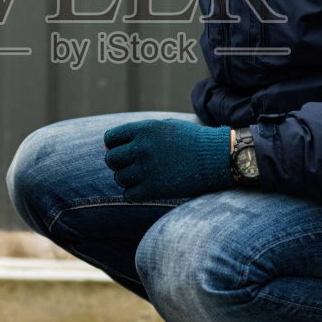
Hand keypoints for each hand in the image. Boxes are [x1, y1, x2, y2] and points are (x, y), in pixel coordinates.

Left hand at [102, 119, 231, 202]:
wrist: (216, 159)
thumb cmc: (189, 141)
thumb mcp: (164, 127)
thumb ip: (135, 133)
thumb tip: (105, 147)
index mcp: (144, 129)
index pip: (110, 139)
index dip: (115, 146)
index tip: (128, 151)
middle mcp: (142, 148)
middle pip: (111, 159)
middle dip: (119, 163)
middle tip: (135, 166)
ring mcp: (147, 169)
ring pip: (119, 178)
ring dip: (128, 178)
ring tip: (145, 176)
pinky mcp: (154, 189)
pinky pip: (129, 194)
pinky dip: (134, 193)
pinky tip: (146, 188)